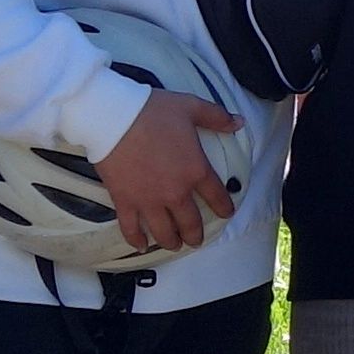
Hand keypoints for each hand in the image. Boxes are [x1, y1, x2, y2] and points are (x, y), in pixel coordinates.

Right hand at [95, 88, 245, 256]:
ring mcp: (149, 200)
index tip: (226, 213)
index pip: (217, 196)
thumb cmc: (152, 111)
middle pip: (190, 223)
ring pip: (164, 232)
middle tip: (196, 240)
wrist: (114, 117)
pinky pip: (131, 228)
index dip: (224, 207)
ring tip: (175, 246)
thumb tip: (239, 122)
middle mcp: (175, 192)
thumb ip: (216, 117)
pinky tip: (141, 246)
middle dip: (195, 235)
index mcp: (195, 170)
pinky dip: (136, 240)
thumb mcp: (190, 107)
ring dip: (172, 242)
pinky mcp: (125, 201)